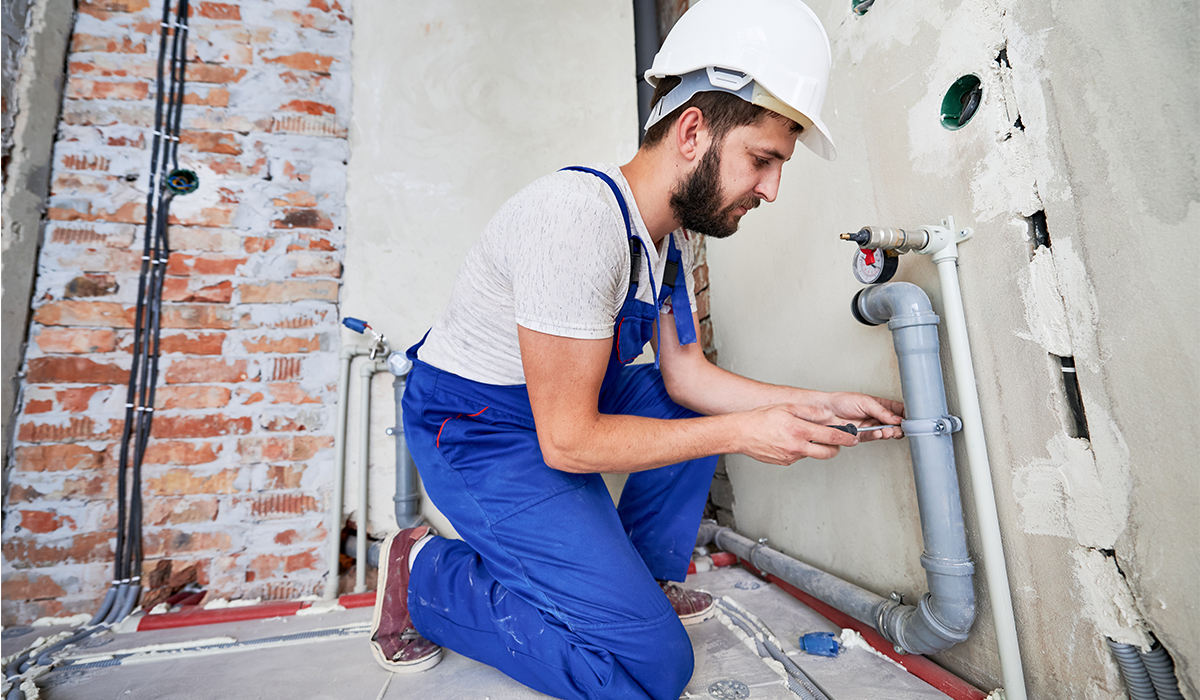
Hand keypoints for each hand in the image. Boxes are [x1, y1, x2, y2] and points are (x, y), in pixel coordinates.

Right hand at [737, 404, 859, 464]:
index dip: (847, 437)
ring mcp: (791, 457)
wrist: (741, 433)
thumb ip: (810, 411)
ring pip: (814, 455)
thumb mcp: (787, 407)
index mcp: (800, 430)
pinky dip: (802, 450)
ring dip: (817, 448)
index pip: (832, 436)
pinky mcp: (785, 463)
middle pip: (829, 452)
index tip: (853, 438)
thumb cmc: (761, 419)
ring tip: (808, 437)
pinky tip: (792, 441)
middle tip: (837, 440)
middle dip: (837, 447)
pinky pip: (800, 457)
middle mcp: (797, 446)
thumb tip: (827, 415)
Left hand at [820, 392, 904, 441]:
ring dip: (889, 432)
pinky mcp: (862, 436)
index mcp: (880, 405)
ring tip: (888, 430)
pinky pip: (873, 437)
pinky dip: (877, 435)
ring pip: (886, 433)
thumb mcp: (865, 401)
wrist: (825, 411)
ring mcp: (870, 427)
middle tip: (900, 428)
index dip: (906, 415)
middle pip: (895, 424)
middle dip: (899, 427)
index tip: (911, 419)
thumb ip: (882, 411)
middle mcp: (876, 417)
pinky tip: (878, 432)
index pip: (898, 410)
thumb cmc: (842, 401)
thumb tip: (897, 418)